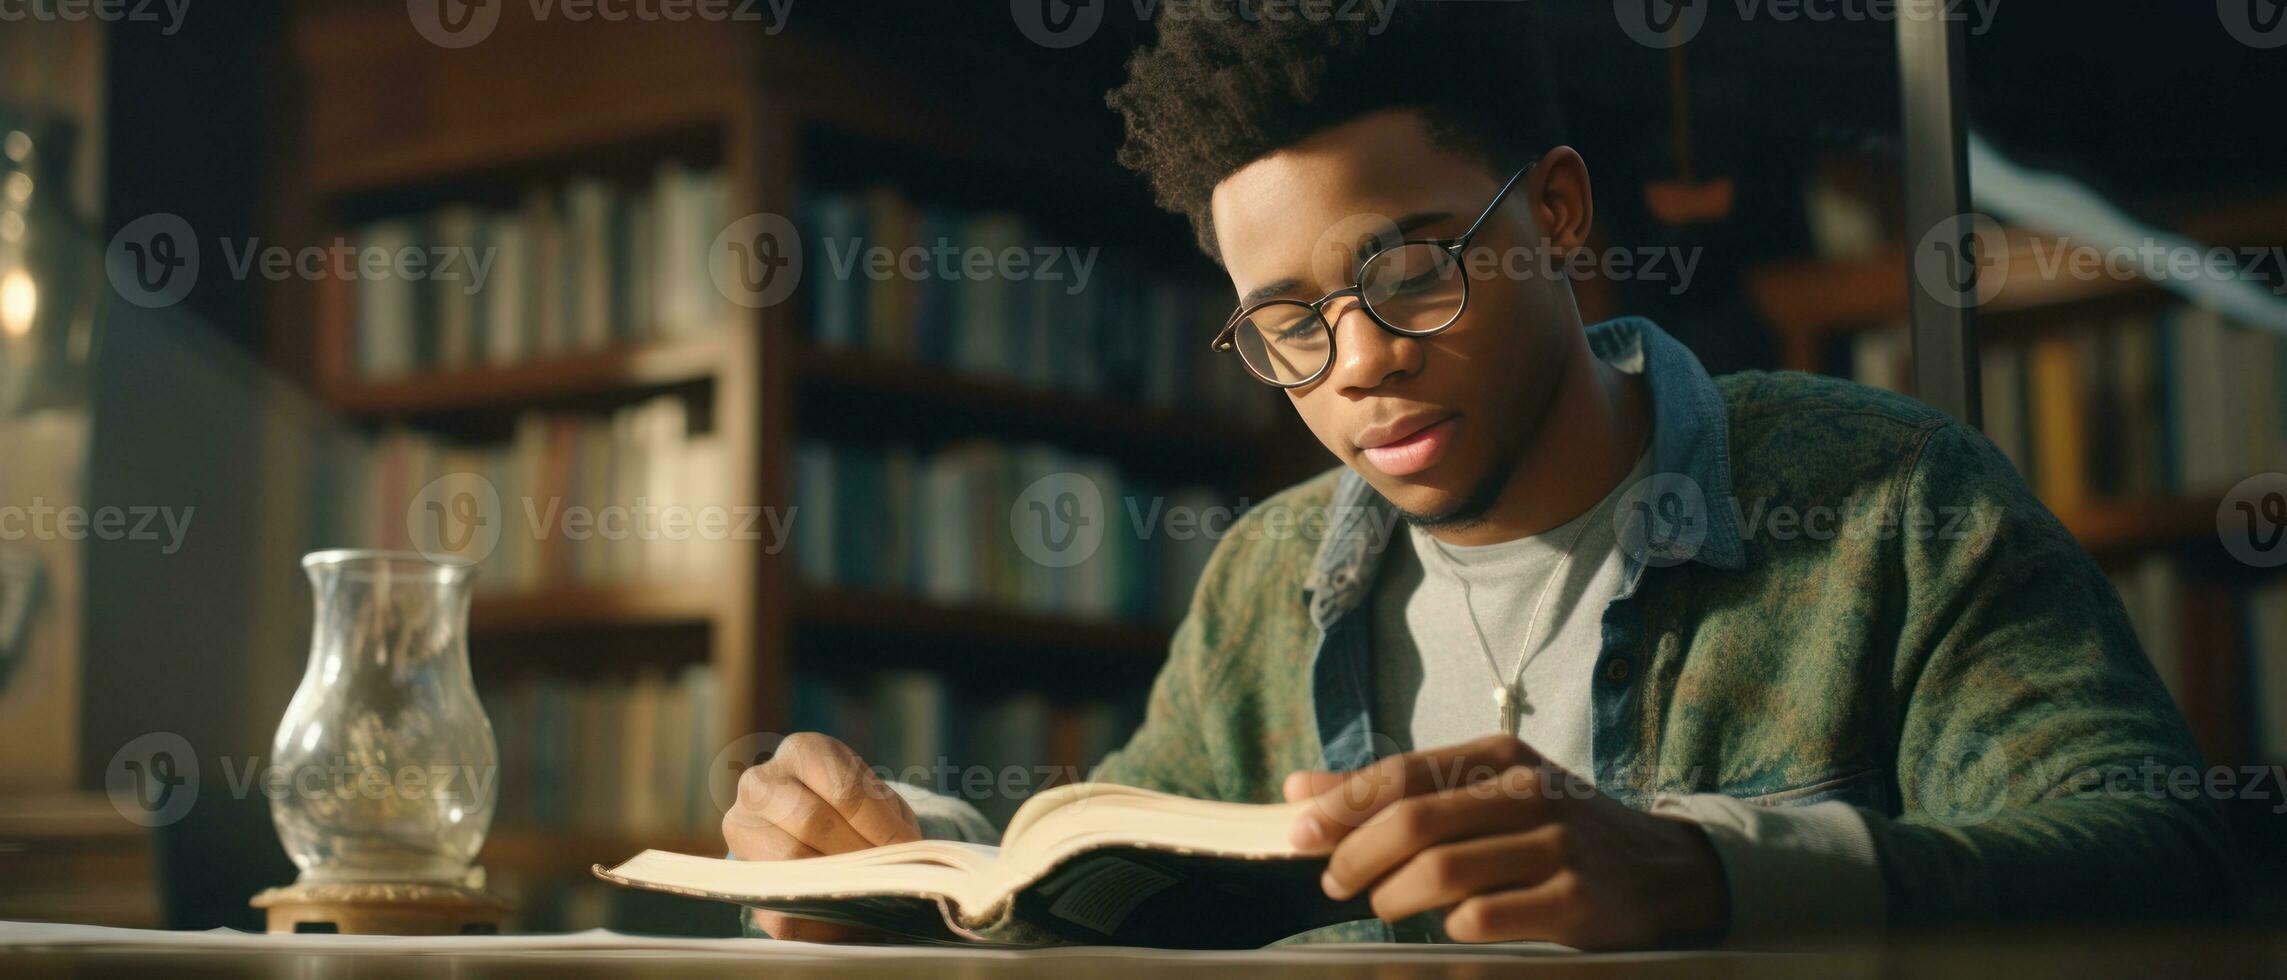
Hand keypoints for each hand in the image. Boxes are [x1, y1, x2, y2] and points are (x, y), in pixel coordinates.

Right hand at [723, 732, 921, 941]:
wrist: (810, 822)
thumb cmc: (853, 808)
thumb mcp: (876, 799)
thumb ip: (889, 821)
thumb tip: (907, 858)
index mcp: (802, 752)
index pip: (843, 791)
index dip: (880, 826)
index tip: (909, 849)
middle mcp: (761, 783)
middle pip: (811, 822)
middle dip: (858, 854)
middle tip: (890, 873)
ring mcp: (742, 829)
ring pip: (790, 863)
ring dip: (837, 883)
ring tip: (871, 891)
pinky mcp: (741, 877)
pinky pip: (778, 907)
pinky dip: (820, 921)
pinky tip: (849, 918)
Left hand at [1283, 734, 1728, 948]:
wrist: (1662, 869)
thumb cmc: (1553, 828)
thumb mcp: (1486, 791)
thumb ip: (1396, 791)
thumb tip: (1299, 789)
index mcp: (1501, 756)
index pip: (1402, 773)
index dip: (1341, 804)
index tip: (1298, 832)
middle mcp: (1530, 793)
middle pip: (1415, 822)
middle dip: (1357, 856)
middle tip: (1334, 882)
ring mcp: (1557, 847)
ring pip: (1443, 872)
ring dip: (1394, 896)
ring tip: (1383, 905)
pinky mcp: (1575, 902)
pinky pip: (1484, 918)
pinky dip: (1450, 926)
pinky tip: (1449, 925)